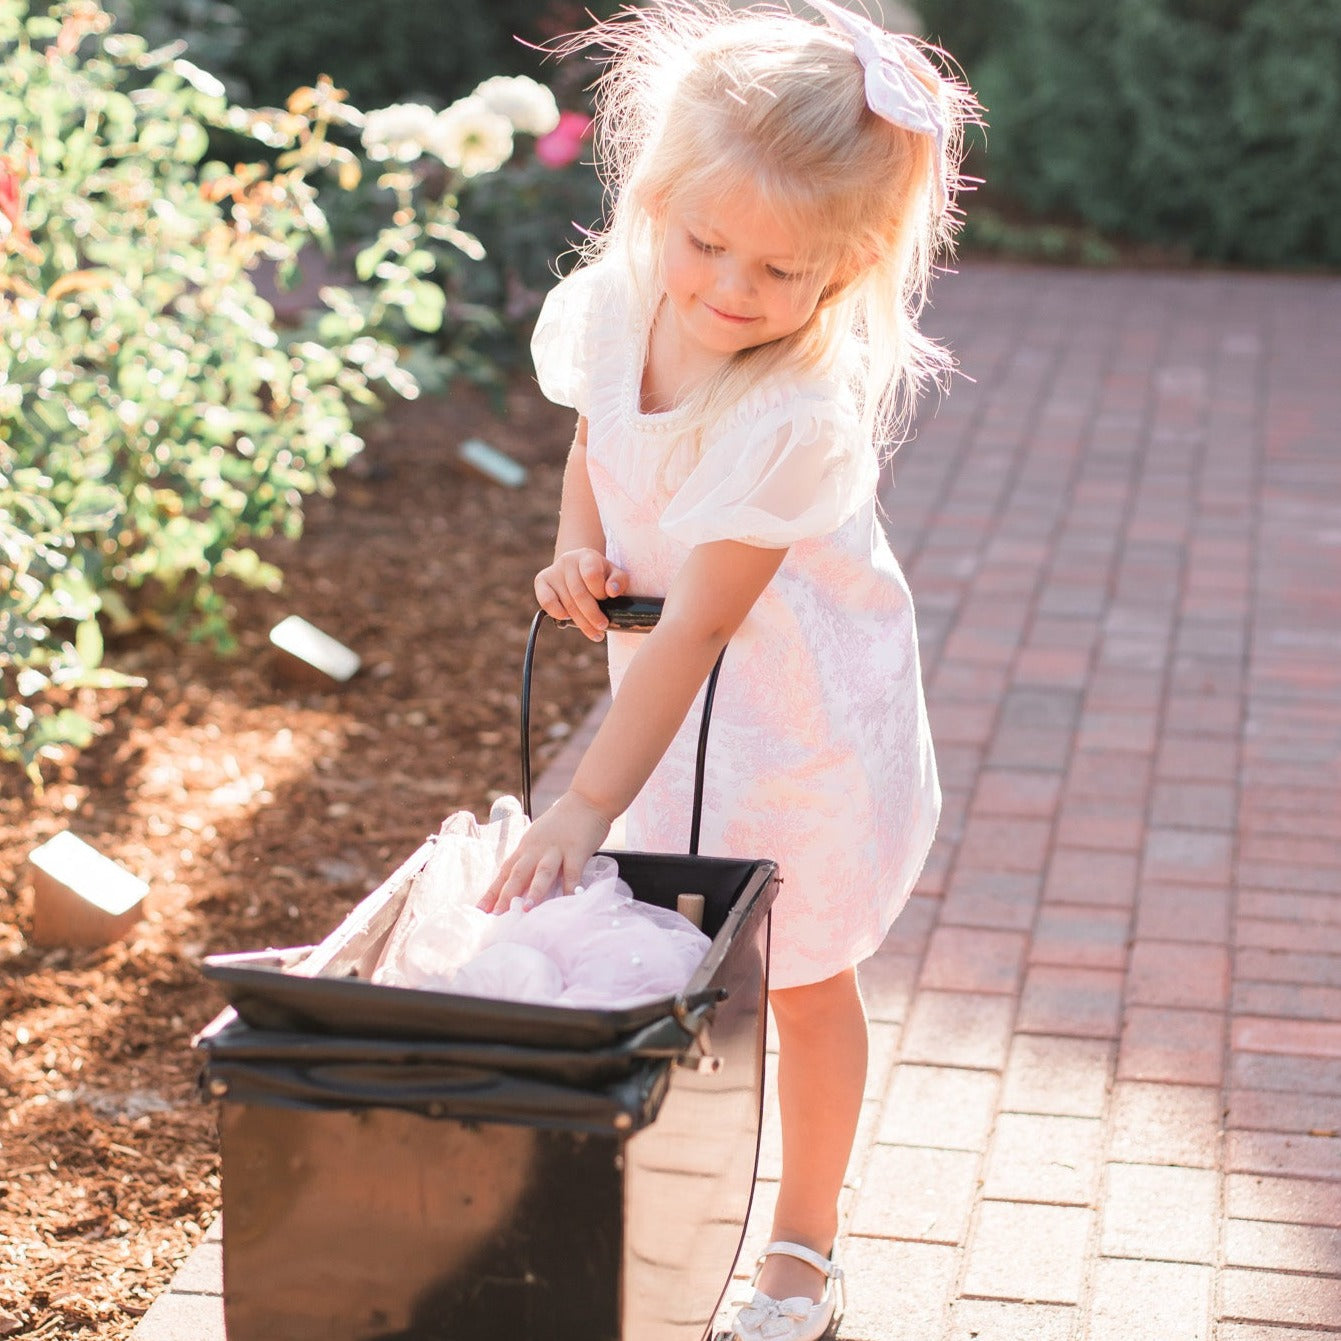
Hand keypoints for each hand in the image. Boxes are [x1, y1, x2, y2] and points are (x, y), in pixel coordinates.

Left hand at [478, 790, 611, 912]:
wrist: (586, 801)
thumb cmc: (562, 823)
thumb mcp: (539, 839)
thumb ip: (531, 860)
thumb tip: (521, 888)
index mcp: (526, 847)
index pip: (505, 871)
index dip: (493, 891)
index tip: (481, 909)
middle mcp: (537, 849)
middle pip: (518, 873)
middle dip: (507, 895)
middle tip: (497, 915)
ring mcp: (556, 849)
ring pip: (542, 872)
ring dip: (534, 891)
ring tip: (526, 908)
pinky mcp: (577, 850)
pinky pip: (572, 872)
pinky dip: (570, 887)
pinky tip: (568, 902)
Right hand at [535, 549, 628, 640]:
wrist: (579, 568)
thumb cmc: (601, 575)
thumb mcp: (614, 575)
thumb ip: (619, 581)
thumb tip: (612, 591)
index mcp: (587, 556)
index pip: (591, 574)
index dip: (600, 592)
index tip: (607, 600)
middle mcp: (568, 560)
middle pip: (578, 593)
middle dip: (592, 615)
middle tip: (602, 627)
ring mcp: (553, 570)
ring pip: (566, 603)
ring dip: (581, 622)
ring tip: (594, 632)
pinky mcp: (541, 580)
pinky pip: (546, 602)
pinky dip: (558, 614)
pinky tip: (568, 619)